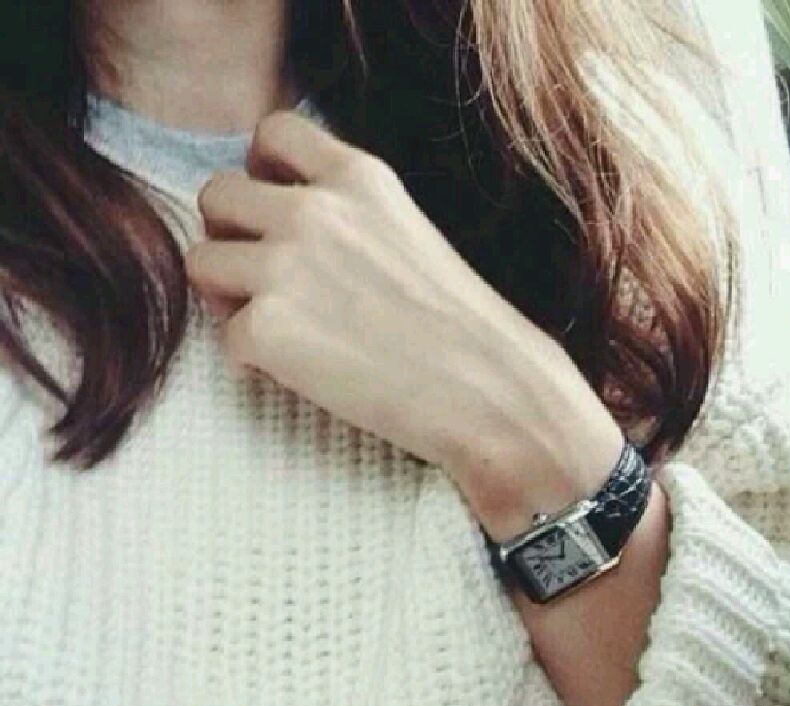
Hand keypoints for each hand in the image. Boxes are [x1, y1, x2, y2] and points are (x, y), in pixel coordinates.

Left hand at [184, 109, 614, 498]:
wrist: (489, 391)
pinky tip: (302, 371)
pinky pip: (227, 337)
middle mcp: (312, 211)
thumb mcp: (413, 236)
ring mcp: (284, 268)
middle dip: (231, 236)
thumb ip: (352, 216)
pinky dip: (255, 360)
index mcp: (359, 177)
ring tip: (279, 330)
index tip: (275, 209)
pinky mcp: (266, 330)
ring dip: (230, 297)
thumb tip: (291, 228)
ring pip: (202, 263)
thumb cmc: (465, 329)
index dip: (261, 172)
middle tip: (266, 280)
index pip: (272, 132)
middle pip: (216, 195)